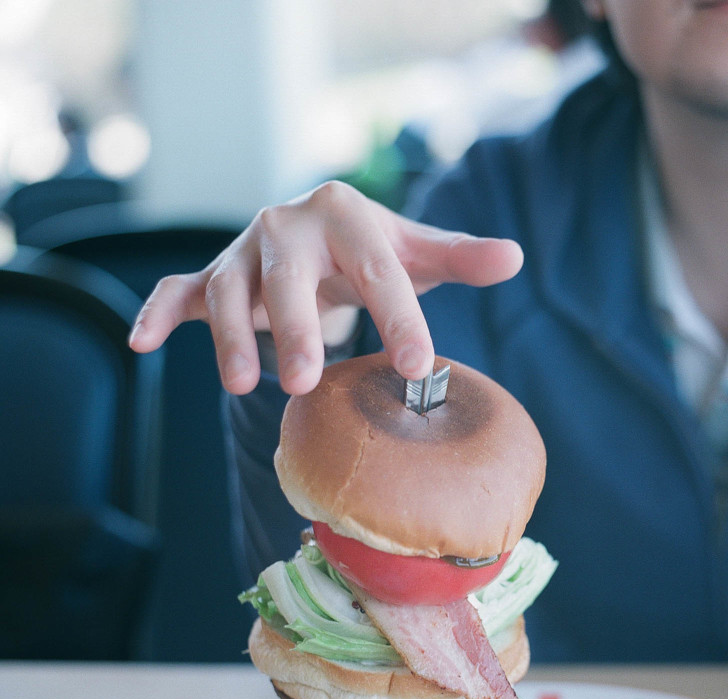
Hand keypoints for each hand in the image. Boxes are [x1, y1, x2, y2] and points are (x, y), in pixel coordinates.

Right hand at [128, 181, 523, 393]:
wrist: (320, 233)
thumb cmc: (374, 252)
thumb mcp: (416, 252)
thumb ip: (460, 256)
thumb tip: (514, 257)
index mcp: (347, 215)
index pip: (379, 271)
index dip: (399, 320)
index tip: (417, 370)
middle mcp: (290, 225)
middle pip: (289, 275)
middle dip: (297, 328)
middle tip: (307, 383)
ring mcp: (245, 250)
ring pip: (230, 286)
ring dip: (232, 334)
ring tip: (244, 385)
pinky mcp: (213, 275)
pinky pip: (180, 290)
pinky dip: (161, 312)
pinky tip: (144, 343)